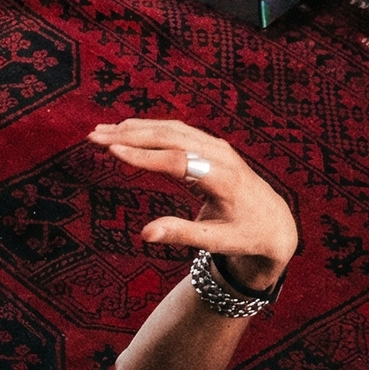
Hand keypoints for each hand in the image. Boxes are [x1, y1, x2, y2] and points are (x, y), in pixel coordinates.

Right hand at [88, 119, 296, 290]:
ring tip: (102, 132)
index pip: (177, 161)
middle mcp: (220, 155)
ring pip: (171, 129)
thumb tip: (145, 234)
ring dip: (135, 128)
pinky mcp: (211, 146)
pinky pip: (177, 131)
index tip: (112, 150)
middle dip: (129, 135)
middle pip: (170, 137)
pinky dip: (149, 129)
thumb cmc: (244, 235)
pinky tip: (126, 131)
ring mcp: (217, 146)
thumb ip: (181, 234)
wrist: (273, 222)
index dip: (143, 155)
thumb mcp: (216, 241)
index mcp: (223, 178)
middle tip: (94, 137)